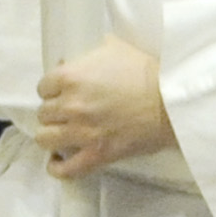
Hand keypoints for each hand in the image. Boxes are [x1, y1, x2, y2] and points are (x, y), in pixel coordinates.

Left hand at [36, 34, 174, 178]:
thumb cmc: (146, 71)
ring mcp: (82, 132)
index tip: (61, 93)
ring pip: (45, 138)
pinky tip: (57, 162)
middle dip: (54, 113)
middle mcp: (70, 105)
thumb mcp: (113, 48)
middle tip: (67, 113)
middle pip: (44, 113)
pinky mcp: (98, 155)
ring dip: (52, 136)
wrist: (172, 101)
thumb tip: (73, 60)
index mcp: (70, 77)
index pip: (43, 87)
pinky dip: (57, 167)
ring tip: (62, 134)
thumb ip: (89, 54)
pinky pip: (66, 168)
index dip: (52, 91)